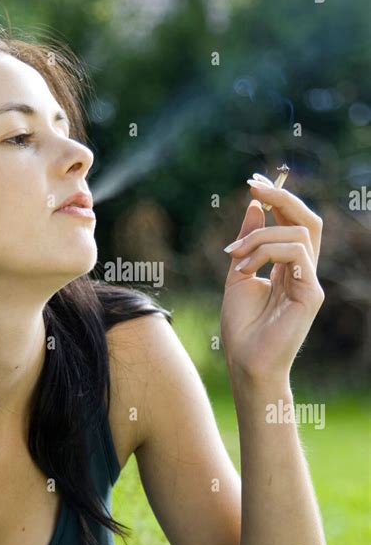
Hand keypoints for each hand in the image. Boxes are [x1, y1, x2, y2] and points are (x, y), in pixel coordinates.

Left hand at [220, 178, 324, 380]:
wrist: (245, 362)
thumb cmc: (241, 326)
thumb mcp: (238, 274)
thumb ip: (247, 243)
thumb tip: (253, 205)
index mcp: (288, 266)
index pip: (292, 222)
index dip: (277, 199)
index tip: (253, 182)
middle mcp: (303, 270)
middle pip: (307, 220)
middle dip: (282, 197)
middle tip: (254, 187)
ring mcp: (310, 281)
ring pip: (298, 234)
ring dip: (260, 236)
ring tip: (234, 256)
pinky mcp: (311, 293)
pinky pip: (296, 254)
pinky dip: (265, 253)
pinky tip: (244, 270)